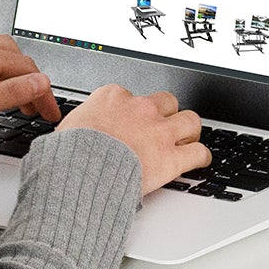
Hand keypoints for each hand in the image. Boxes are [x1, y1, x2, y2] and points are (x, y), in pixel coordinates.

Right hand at [62, 84, 210, 196]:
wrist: (80, 172)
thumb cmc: (69, 154)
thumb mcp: (68, 128)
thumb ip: (81, 125)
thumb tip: (73, 134)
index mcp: (113, 98)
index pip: (132, 95)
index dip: (134, 110)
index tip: (132, 120)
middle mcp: (140, 109)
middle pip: (167, 102)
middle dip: (167, 114)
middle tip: (164, 126)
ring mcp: (159, 131)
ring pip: (190, 121)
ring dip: (189, 130)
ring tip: (187, 139)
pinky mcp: (170, 157)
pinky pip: (198, 152)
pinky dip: (200, 157)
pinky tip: (198, 160)